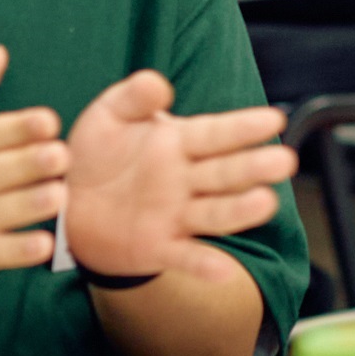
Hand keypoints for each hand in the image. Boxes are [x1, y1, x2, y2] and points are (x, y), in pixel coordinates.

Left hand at [63, 71, 298, 280]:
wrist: (69, 204)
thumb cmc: (97, 152)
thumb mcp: (109, 116)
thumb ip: (133, 98)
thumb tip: (157, 83)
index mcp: (180, 142)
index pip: (217, 133)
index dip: (244, 128)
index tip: (274, 119)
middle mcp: (186, 179)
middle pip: (226, 173)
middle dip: (254, 167)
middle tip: (285, 161)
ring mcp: (176, 215)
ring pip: (215, 213)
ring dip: (239, 210)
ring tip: (265, 204)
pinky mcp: (159, 248)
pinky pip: (185, 257)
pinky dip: (204, 265)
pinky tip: (222, 272)